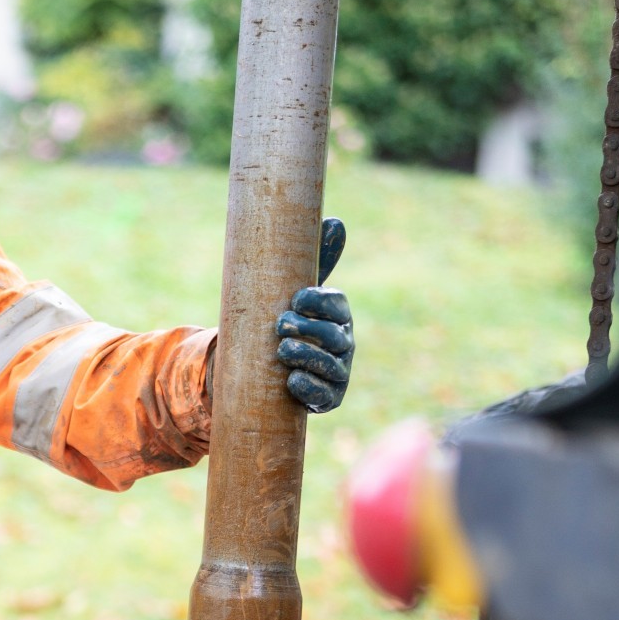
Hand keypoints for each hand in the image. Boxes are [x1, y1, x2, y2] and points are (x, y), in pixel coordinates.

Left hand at [276, 216, 353, 414]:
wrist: (274, 368)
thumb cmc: (293, 323)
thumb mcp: (300, 295)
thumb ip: (315, 263)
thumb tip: (335, 220)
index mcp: (338, 315)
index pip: (336, 304)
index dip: (319, 301)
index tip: (296, 298)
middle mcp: (344, 344)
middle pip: (334, 335)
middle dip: (308, 329)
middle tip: (280, 324)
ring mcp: (338, 373)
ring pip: (330, 365)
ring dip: (305, 356)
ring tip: (281, 350)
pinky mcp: (328, 398)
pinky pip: (323, 395)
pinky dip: (307, 388)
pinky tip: (291, 380)